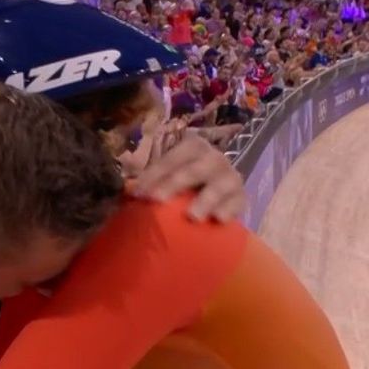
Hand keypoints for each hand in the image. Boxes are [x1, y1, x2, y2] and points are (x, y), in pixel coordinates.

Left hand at [132, 131, 246, 221]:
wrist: (215, 198)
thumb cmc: (181, 189)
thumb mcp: (165, 181)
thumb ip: (148, 185)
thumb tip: (126, 192)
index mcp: (192, 148)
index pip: (172, 159)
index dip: (154, 174)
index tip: (138, 194)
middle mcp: (213, 158)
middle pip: (195, 168)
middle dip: (175, 183)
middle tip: (157, 200)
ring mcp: (231, 177)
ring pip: (221, 184)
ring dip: (206, 198)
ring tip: (193, 217)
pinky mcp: (241, 197)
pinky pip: (239, 202)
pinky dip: (230, 209)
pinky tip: (219, 220)